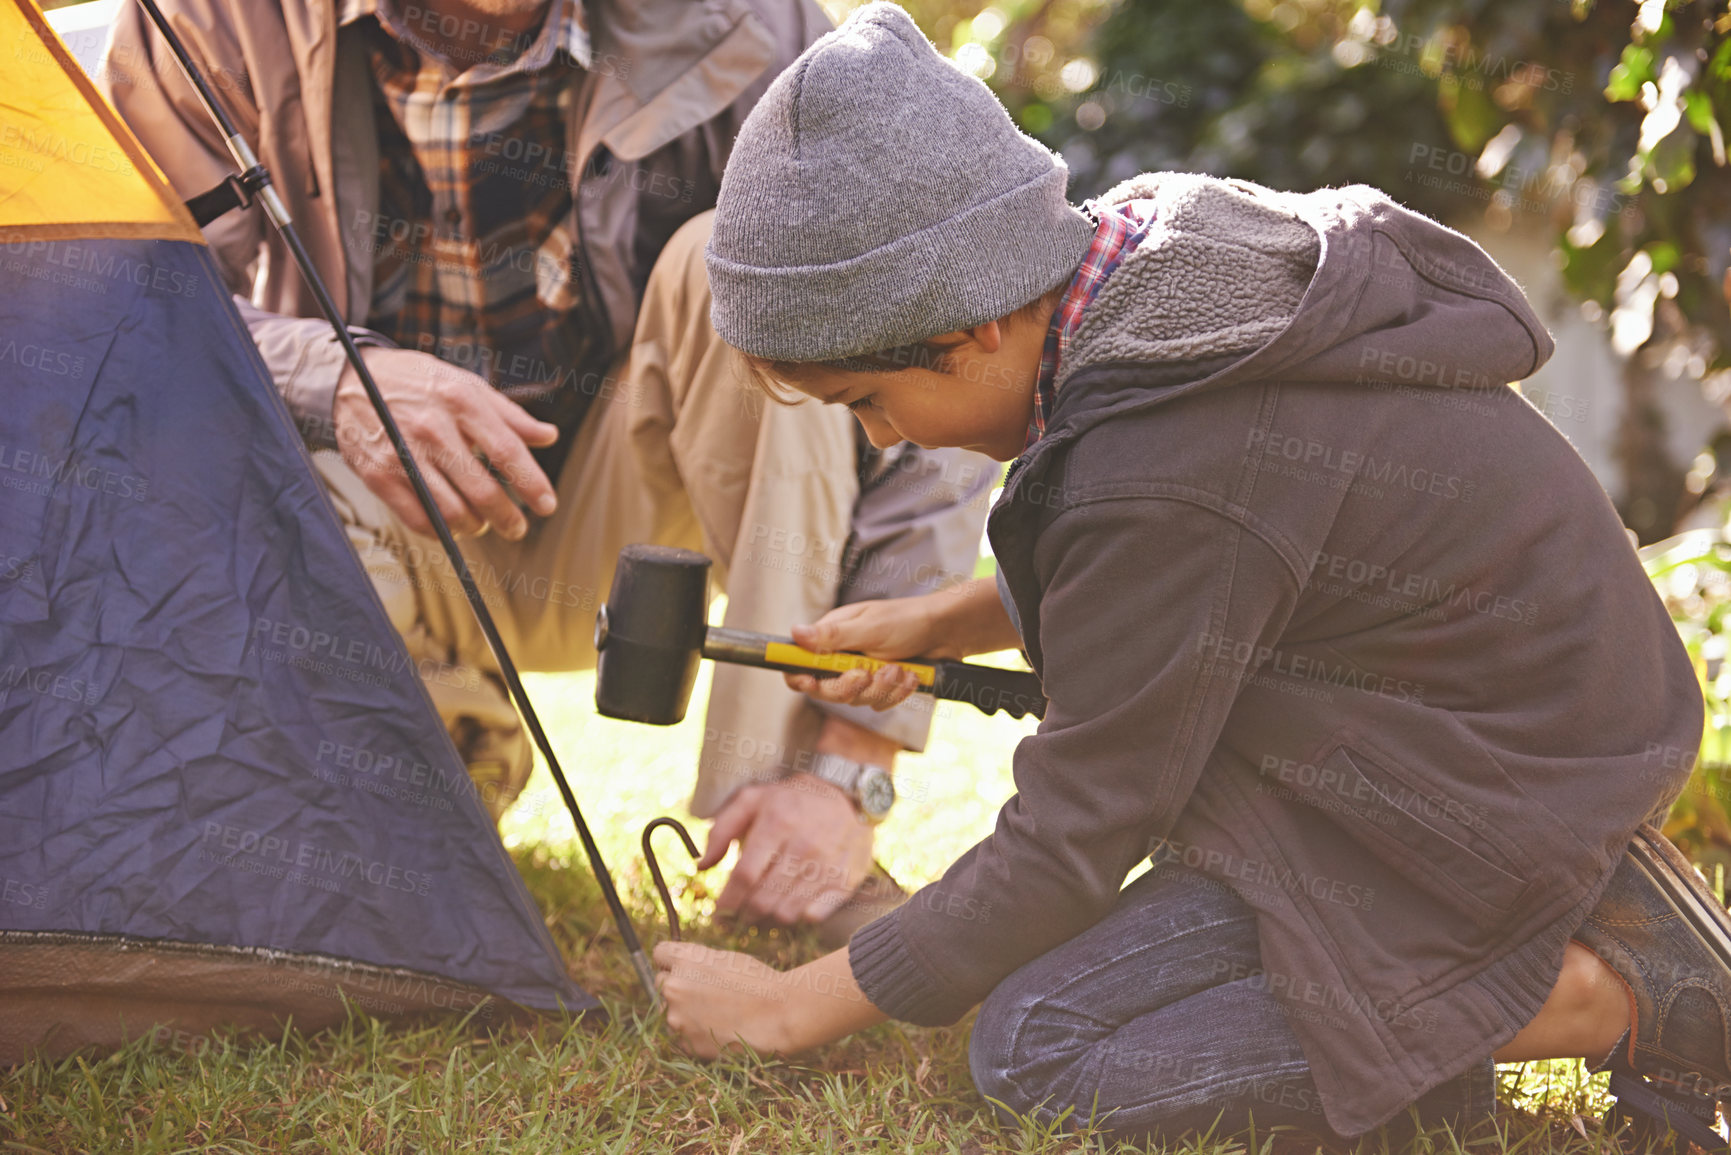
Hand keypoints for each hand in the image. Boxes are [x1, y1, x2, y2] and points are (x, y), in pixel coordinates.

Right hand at [333, 346, 559, 539]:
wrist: (350, 381)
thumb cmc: (418, 383)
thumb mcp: (466, 385)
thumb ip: (510, 415)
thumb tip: (549, 437)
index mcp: (461, 401)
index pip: (506, 450)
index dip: (531, 483)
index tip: (548, 505)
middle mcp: (432, 428)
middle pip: (481, 490)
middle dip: (506, 518)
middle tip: (516, 527)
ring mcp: (403, 454)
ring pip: (450, 512)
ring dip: (474, 526)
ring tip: (481, 522)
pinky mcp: (378, 475)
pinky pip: (418, 519)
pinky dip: (440, 531)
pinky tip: (450, 524)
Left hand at [654, 941, 789, 1058]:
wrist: (779, 1016)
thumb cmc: (759, 982)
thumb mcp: (727, 959)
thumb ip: (698, 962)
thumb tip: (682, 968)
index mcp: (685, 960)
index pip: (659, 954)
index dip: (672, 960)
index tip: (682, 967)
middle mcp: (674, 986)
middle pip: (661, 984)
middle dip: (677, 986)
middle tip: (704, 993)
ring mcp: (677, 1018)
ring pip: (671, 1013)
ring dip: (686, 1013)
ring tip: (719, 1014)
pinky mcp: (686, 1043)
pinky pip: (682, 1036)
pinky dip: (695, 1034)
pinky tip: (720, 1030)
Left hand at [698, 776, 874, 925]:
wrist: (845, 794)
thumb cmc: (790, 800)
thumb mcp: (752, 800)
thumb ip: (721, 830)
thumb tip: (702, 866)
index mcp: (777, 823)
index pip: (745, 875)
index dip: (727, 901)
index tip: (718, 914)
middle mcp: (804, 845)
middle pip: (764, 899)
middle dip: (744, 914)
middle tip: (740, 914)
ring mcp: (828, 865)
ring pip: (787, 912)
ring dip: (769, 918)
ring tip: (764, 910)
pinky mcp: (846, 879)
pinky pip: (814, 915)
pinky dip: (798, 917)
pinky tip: (792, 906)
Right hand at [783, 595, 957, 710]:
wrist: (947, 632)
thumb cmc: (908, 620)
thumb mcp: (869, 627)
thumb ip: (832, 637)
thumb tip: (795, 633)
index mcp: (832, 636)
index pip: (800, 662)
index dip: (800, 676)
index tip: (810, 682)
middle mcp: (843, 656)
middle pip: (826, 689)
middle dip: (850, 686)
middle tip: (868, 673)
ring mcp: (863, 673)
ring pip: (856, 700)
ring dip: (881, 688)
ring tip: (899, 668)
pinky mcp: (882, 686)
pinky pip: (879, 704)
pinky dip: (896, 693)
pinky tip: (910, 676)